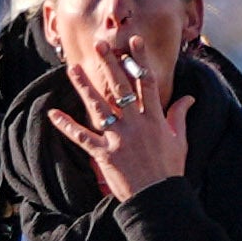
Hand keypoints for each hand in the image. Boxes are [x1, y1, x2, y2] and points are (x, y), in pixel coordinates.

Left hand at [46, 51, 191, 201]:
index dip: (140, 61)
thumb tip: (189, 97)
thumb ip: (180, 116)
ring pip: (99, 107)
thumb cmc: (170, 170)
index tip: (133, 42)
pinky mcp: (104, 153)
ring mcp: (119, 138)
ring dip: (85, 87)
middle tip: (100, 45)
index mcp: (155, 119)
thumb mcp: (180, 140)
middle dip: (110, 65)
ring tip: (73, 69)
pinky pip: (82, 137)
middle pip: (121, 88)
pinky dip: (67, 126)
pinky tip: (53, 113)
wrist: (158, 198)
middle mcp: (136, 124)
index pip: (146, 83)